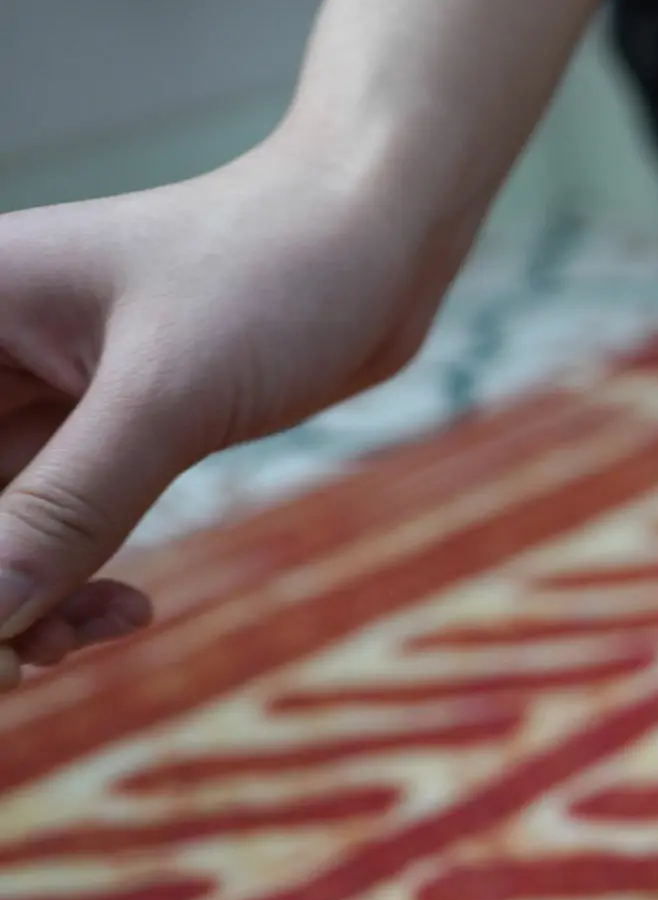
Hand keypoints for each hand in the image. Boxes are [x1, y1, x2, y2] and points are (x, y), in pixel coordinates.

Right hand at [0, 133, 450, 688]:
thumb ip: (70, 506)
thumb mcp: (168, 396)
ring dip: (19, 604)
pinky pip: (44, 531)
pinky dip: (68, 582)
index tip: (1, 628)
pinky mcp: (92, 431)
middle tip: (24, 663)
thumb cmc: (276, 274)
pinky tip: (129, 611)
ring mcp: (27, 395)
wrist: (377, 237)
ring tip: (79, 644)